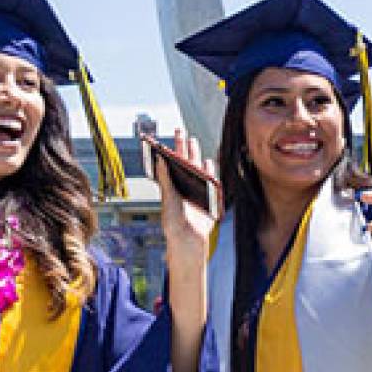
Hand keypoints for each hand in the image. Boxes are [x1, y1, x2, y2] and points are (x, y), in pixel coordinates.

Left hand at [157, 129, 215, 269]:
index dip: (171, 149)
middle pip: (184, 162)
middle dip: (183, 146)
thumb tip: (159, 159)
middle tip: (180, 130)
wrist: (189, 241)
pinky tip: (210, 160)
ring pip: (197, 168)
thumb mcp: (168, 199)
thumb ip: (165, 180)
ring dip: (196, 155)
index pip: (171, 163)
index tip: (167, 136)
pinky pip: (210, 181)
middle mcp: (184, 186)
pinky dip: (211, 171)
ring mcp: (196, 191)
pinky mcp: (208, 198)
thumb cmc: (174, 224)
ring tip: (194, 140)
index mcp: (172, 186)